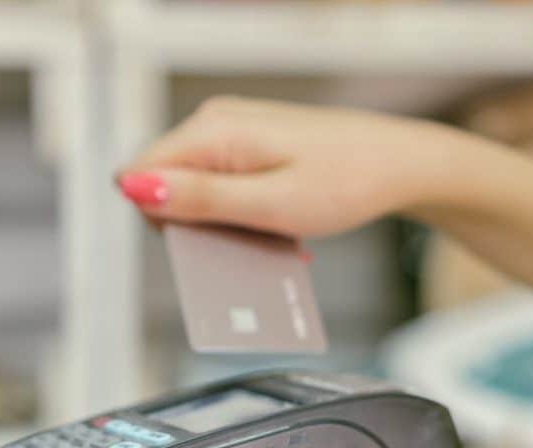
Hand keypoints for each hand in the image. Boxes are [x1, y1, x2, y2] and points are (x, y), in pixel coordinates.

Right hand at [117, 96, 466, 237]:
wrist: (399, 164)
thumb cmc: (345, 182)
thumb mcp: (268, 204)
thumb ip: (198, 199)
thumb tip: (132, 187)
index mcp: (213, 131)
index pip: (138, 175)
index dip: (159, 218)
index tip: (206, 239)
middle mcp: (216, 122)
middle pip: (164, 183)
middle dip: (192, 224)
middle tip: (243, 242)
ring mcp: (234, 130)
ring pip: (193, 187)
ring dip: (219, 222)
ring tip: (264, 236)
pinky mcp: (250, 143)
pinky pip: (220, 183)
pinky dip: (237, 211)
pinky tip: (270, 226)